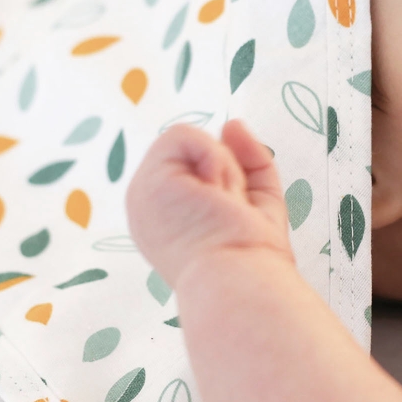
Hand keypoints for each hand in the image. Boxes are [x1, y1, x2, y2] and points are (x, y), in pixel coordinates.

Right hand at [126, 119, 294, 288]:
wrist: (241, 278)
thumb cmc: (252, 254)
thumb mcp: (257, 197)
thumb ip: (248, 159)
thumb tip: (232, 123)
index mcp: (169, 218)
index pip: (201, 171)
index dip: (229, 181)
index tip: (236, 215)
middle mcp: (149, 206)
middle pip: (198, 155)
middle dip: (229, 174)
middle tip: (230, 213)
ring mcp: (143, 192)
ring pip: (191, 143)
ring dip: (224, 169)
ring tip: (223, 206)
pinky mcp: (148, 179)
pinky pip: (184, 135)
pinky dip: (214, 158)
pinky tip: (215, 192)